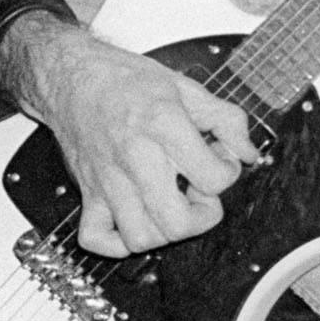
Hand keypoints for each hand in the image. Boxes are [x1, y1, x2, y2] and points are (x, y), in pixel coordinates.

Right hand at [0, 16, 263, 257]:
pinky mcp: (87, 193)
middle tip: (201, 191)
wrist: (71, 77)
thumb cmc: (125, 80)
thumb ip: (226, 119)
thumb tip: (248, 153)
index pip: (213, 178)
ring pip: (140, 238)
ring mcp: (107, 181)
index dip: (228, 172)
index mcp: (164, 127)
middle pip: (177, 223)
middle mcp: (134, 159)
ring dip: (166, 231)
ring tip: (172, 204)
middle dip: (203, 216)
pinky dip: (118, 243)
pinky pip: (95, 239)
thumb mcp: (186, 87)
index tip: (220, 157)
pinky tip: (139, 220)